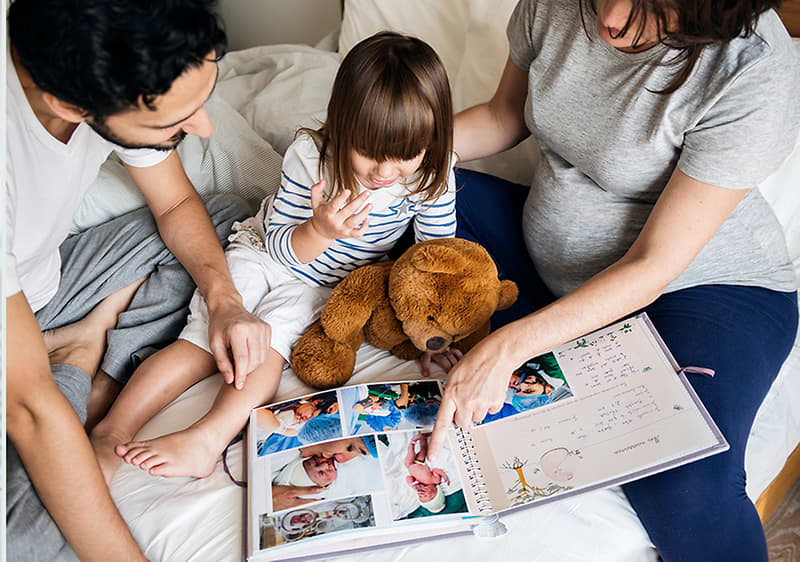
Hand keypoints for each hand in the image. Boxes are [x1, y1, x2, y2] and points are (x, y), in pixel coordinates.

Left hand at [207, 296, 270, 388]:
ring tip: (242, 365)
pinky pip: (266, 350)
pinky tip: (249, 355)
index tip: (238, 386)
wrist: (228, 307)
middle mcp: (253, 328)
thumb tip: (230, 380)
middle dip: (246, 371)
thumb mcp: (214, 344)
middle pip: (254, 359)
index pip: (242, 359)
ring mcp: (262, 327)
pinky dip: (258, 357)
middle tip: (237, 374)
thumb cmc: (219, 326)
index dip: (241, 375)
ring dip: (253, 366)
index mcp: (238, 330)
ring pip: (262, 357)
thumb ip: (222, 362)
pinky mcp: (267, 328)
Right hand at [271, 484, 323, 510]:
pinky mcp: (287, 510)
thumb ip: (291, 484)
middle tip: (323, 497)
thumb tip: (298, 483)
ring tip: (317, 502)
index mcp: (290, 492)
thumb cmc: (271, 492)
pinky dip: (302, 508)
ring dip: (310, 504)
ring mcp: (290, 506)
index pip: (306, 490)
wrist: (263, 500)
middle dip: (316, 499)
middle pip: (307, 500)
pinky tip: (305, 508)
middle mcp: (291, 500)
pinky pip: (296, 509)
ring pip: (303, 505)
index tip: (322, 488)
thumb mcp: (282, 486)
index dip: (315, 489)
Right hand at [309, 180, 371, 239]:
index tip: (348, 190)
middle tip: (367, 193)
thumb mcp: (315, 201)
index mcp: (327, 213)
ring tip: (370, 204)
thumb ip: (316, 189)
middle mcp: (335, 222)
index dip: (341, 198)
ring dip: (364, 213)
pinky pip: (358, 233)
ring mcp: (342, 229)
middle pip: (348, 211)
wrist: (320, 232)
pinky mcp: (348, 234)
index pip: (334, 205)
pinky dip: (364, 227)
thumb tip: (323, 180)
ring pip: (355, 222)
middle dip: (359, 201)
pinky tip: (367, 218)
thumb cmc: (320, 214)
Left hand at [428, 331, 520, 460]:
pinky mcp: (494, 404)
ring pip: (476, 418)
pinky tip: (488, 391)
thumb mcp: (454, 375)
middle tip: (467, 400)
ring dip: (476, 409)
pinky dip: (489, 405)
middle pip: (461, 423)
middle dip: (463, 415)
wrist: (496, 355)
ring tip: (479, 391)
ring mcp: (480, 404)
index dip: (436, 442)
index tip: (432, 456)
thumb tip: (453, 409)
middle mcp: (465, 402)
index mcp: (451, 394)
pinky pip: (489, 412)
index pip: (441, 424)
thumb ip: (451, 395)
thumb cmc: (474, 361)